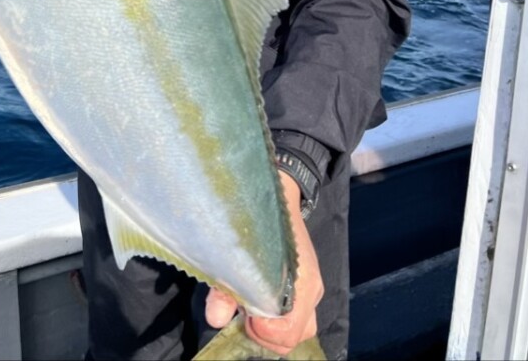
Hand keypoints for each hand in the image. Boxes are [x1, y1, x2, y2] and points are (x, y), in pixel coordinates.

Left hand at [205, 171, 323, 355]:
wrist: (277, 189)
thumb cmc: (256, 219)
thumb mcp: (235, 252)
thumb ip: (225, 289)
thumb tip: (215, 319)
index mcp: (302, 284)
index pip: (288, 332)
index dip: (262, 331)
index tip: (243, 314)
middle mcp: (312, 291)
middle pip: (294, 337)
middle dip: (264, 333)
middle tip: (243, 312)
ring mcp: (311, 289)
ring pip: (298, 330)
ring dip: (272, 328)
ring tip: (250, 308)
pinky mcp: (305, 285)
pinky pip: (297, 316)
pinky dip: (277, 319)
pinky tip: (258, 302)